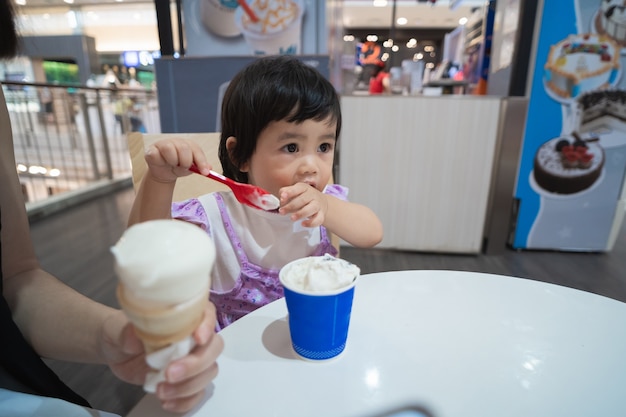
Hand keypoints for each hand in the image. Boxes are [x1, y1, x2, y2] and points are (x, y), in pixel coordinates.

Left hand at [102, 304, 223, 412]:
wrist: (114, 350)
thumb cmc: (121, 330)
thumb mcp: (118, 327)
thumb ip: (127, 332)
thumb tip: (134, 339)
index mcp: (184, 316)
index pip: (208, 314)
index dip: (207, 325)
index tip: (197, 338)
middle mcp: (193, 337)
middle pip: (213, 348)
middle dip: (196, 364)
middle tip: (170, 373)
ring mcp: (192, 359)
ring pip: (208, 372)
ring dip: (188, 386)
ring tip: (161, 391)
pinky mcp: (185, 380)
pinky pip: (197, 393)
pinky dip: (185, 401)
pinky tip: (166, 402)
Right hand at [144, 139, 211, 183]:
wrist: (164, 172)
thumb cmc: (179, 167)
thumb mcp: (191, 168)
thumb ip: (200, 167)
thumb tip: (209, 168)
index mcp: (188, 145)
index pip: (197, 150)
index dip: (201, 162)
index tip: (205, 172)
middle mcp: (176, 142)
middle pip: (183, 147)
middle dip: (186, 161)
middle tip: (184, 167)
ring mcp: (163, 144)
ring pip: (168, 148)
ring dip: (172, 160)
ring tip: (172, 165)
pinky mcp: (151, 150)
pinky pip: (155, 154)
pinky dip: (160, 161)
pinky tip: (162, 163)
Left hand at [278, 183, 328, 227]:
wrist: (322, 203)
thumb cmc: (304, 197)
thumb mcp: (295, 191)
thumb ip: (286, 193)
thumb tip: (282, 198)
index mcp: (304, 188)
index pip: (298, 188)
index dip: (290, 192)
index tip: (282, 197)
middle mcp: (312, 195)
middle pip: (302, 200)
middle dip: (291, 206)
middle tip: (281, 211)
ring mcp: (317, 205)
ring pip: (311, 208)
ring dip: (301, 213)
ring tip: (292, 218)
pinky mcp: (321, 215)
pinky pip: (318, 219)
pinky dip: (311, 223)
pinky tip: (303, 224)